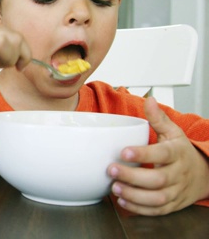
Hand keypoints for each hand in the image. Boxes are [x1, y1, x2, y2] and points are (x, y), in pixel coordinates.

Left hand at [107, 97, 208, 214]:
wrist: (203, 175)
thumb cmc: (180, 151)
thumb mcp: (173, 133)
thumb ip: (159, 118)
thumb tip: (149, 100)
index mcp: (176, 153)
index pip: (162, 154)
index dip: (143, 155)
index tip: (123, 152)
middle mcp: (177, 174)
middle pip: (157, 179)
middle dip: (133, 176)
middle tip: (111, 169)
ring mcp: (175, 191)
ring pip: (157, 198)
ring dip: (134, 195)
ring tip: (114, 188)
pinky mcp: (171, 205)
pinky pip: (156, 210)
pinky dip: (139, 209)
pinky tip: (123, 202)